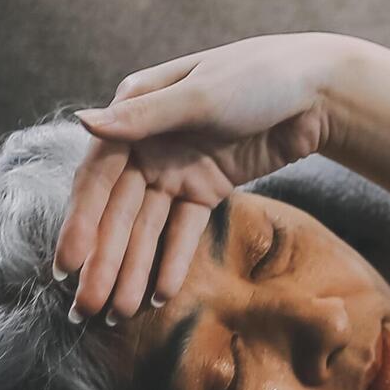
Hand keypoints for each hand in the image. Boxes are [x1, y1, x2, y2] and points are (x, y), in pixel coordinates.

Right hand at [51, 32, 387, 322]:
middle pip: (118, 211)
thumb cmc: (259, 76)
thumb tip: (81, 121)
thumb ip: (145, 117)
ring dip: (132, 269)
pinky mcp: (208, 187)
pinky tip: (159, 294)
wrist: (321, 90)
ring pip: (147, 228)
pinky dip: (172, 260)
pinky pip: (184, 230)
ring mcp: (177, 167)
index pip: (98, 178)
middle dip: (102, 260)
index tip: (68, 266)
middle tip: (86, 309)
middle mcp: (147, 143)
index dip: (81, 223)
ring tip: (119, 313)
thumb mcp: (202, 95)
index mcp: (134, 112)